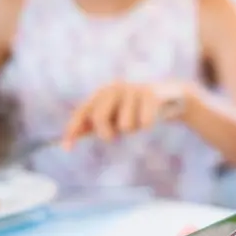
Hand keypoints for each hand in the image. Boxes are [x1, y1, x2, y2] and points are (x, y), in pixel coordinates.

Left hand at [62, 81, 190, 147]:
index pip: (82, 112)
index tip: (66, 149)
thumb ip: (91, 127)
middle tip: (117, 136)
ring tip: (141, 119)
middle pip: (99, 119)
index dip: (72, 130)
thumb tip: (65, 141)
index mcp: (102, 93)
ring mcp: (133, 89)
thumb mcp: (114, 118)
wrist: (171, 98)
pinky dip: (148, 125)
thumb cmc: (137, 110)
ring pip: (125, 125)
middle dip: (108, 134)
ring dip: (135, 129)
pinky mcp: (151, 94)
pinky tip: (154, 117)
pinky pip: (145, 123)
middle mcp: (115, 87)